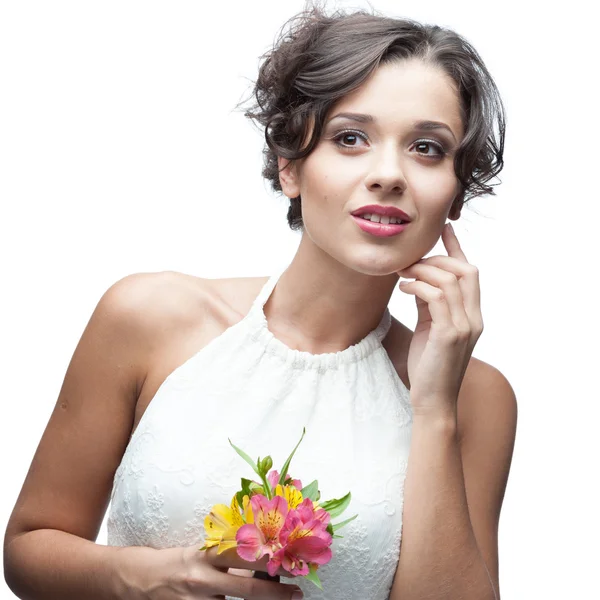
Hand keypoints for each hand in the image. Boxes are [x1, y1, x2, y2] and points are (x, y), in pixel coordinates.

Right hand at [117, 542, 301, 599]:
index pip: (245, 556)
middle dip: (275, 593)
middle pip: (246, 588)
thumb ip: (226, 559)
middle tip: (296, 593)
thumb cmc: (175, 562)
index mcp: (207, 556)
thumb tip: (259, 564)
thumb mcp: (201, 554)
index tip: (292, 564)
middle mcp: (202, 579)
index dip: (271, 561)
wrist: (137, 579)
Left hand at [396, 223, 482, 415]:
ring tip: (403, 274)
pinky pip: (436, 298)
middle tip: (410, 262)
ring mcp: (465, 327)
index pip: (471, 273)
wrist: (432, 401)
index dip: (458, 249)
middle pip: (467, 270)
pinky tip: (403, 288)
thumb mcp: (430, 328)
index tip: (445, 229)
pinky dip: (418, 287)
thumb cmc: (429, 365)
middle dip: (437, 258)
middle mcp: (474, 318)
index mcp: (472, 315)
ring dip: (423, 271)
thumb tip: (418, 280)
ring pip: (450, 280)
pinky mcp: (449, 335)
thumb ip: (430, 304)